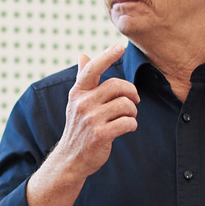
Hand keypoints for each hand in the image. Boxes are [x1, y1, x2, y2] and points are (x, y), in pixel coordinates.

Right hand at [46, 45, 139, 182]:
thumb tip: (83, 55)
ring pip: (126, 105)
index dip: (107, 56)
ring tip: (128, 117)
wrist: (71, 158)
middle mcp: (82, 103)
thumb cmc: (78, 127)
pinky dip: (132, 125)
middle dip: (131, 92)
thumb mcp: (76, 101)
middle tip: (133, 101)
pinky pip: (128, 122)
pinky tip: (126, 128)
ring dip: (133, 111)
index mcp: (78, 93)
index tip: (120, 47)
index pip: (91, 69)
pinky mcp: (100, 134)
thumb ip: (83, 79)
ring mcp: (91, 119)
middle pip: (117, 86)